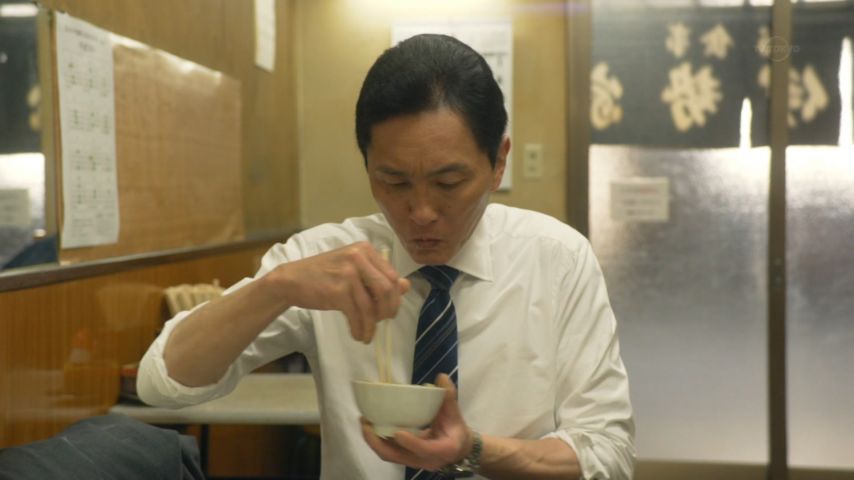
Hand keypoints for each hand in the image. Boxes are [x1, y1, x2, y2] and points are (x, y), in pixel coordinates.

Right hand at [267, 242, 409, 342]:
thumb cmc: (323, 275)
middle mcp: (358, 257)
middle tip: (381, 323)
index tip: (387, 310)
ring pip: (372, 306)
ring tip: (366, 335)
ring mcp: (348, 273)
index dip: (394, 297)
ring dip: (371, 326)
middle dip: (388, 311)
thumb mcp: (352, 269)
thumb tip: (406, 286)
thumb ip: (378, 276)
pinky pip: (357, 315)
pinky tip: (357, 334)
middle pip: (387, 290)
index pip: (392, 276)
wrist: (291, 280)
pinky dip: (359, 328)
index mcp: (365, 249)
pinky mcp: (338, 291)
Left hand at [361, 374, 473, 471]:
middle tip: (366, 423)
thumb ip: (449, 397)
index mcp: (441, 450)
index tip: (397, 432)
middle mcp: (424, 460)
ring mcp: (413, 460)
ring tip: (365, 422)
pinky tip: (371, 425)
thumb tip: (441, 377)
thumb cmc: (457, 431)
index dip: (411, 442)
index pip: (424, 449)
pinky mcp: (405, 457)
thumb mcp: (456, 415)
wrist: (459, 450)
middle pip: (396, 457)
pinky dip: (378, 440)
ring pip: (389, 455)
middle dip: (378, 442)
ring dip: (374, 441)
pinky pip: (388, 451)